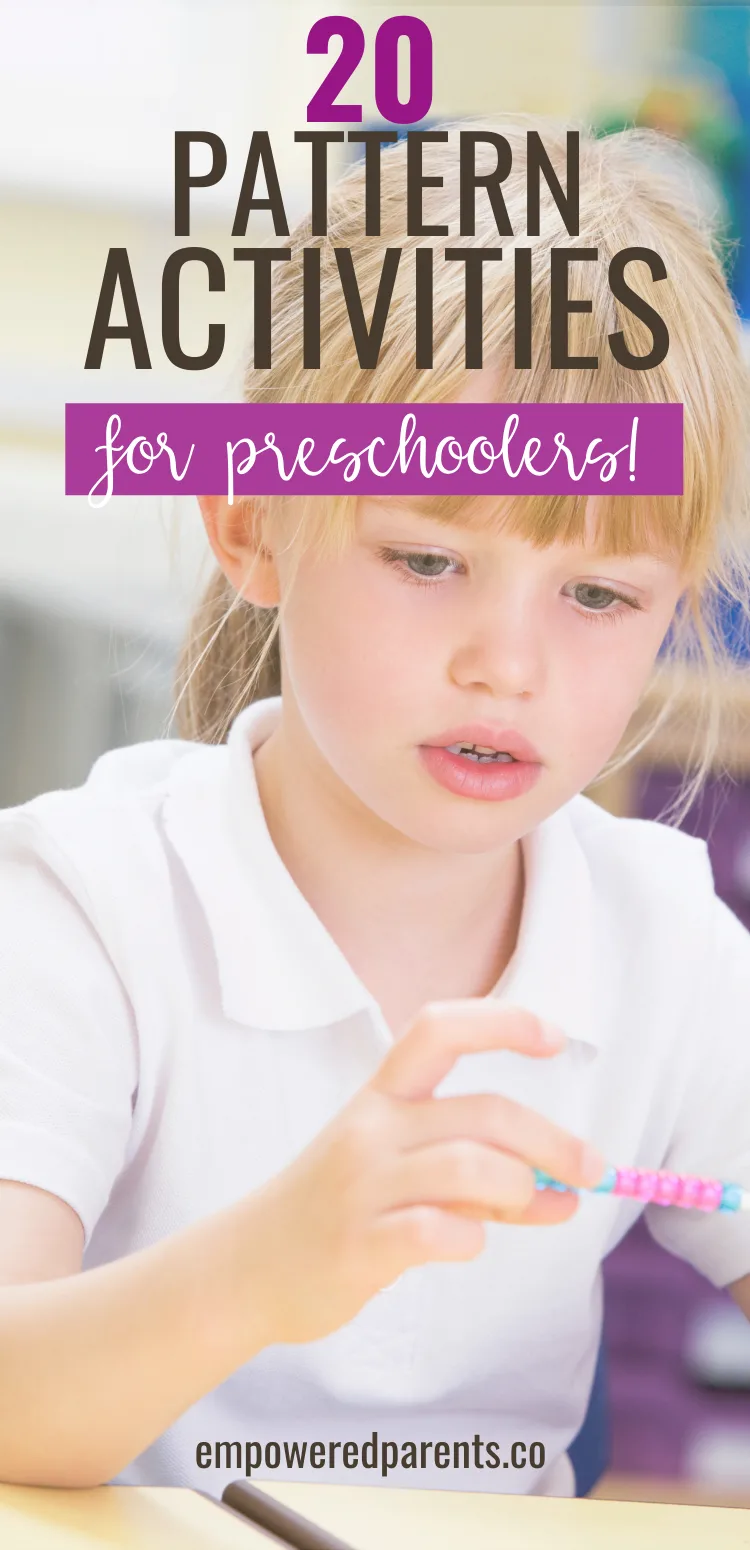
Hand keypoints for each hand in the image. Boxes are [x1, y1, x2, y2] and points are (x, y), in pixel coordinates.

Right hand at [244, 1001, 603, 1344]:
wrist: (247, 1267)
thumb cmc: (338, 1210)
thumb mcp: (401, 1174)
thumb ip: (483, 1178)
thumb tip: (570, 1193)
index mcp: (381, 1097)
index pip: (440, 1028)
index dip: (502, 1022)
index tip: (556, 1038)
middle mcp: (371, 1129)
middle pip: (483, 1112)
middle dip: (552, 1140)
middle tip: (594, 1170)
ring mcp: (361, 1186)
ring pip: (468, 1165)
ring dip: (520, 1188)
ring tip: (532, 1208)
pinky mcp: (357, 1244)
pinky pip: (434, 1230)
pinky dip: (471, 1236)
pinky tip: (469, 1242)